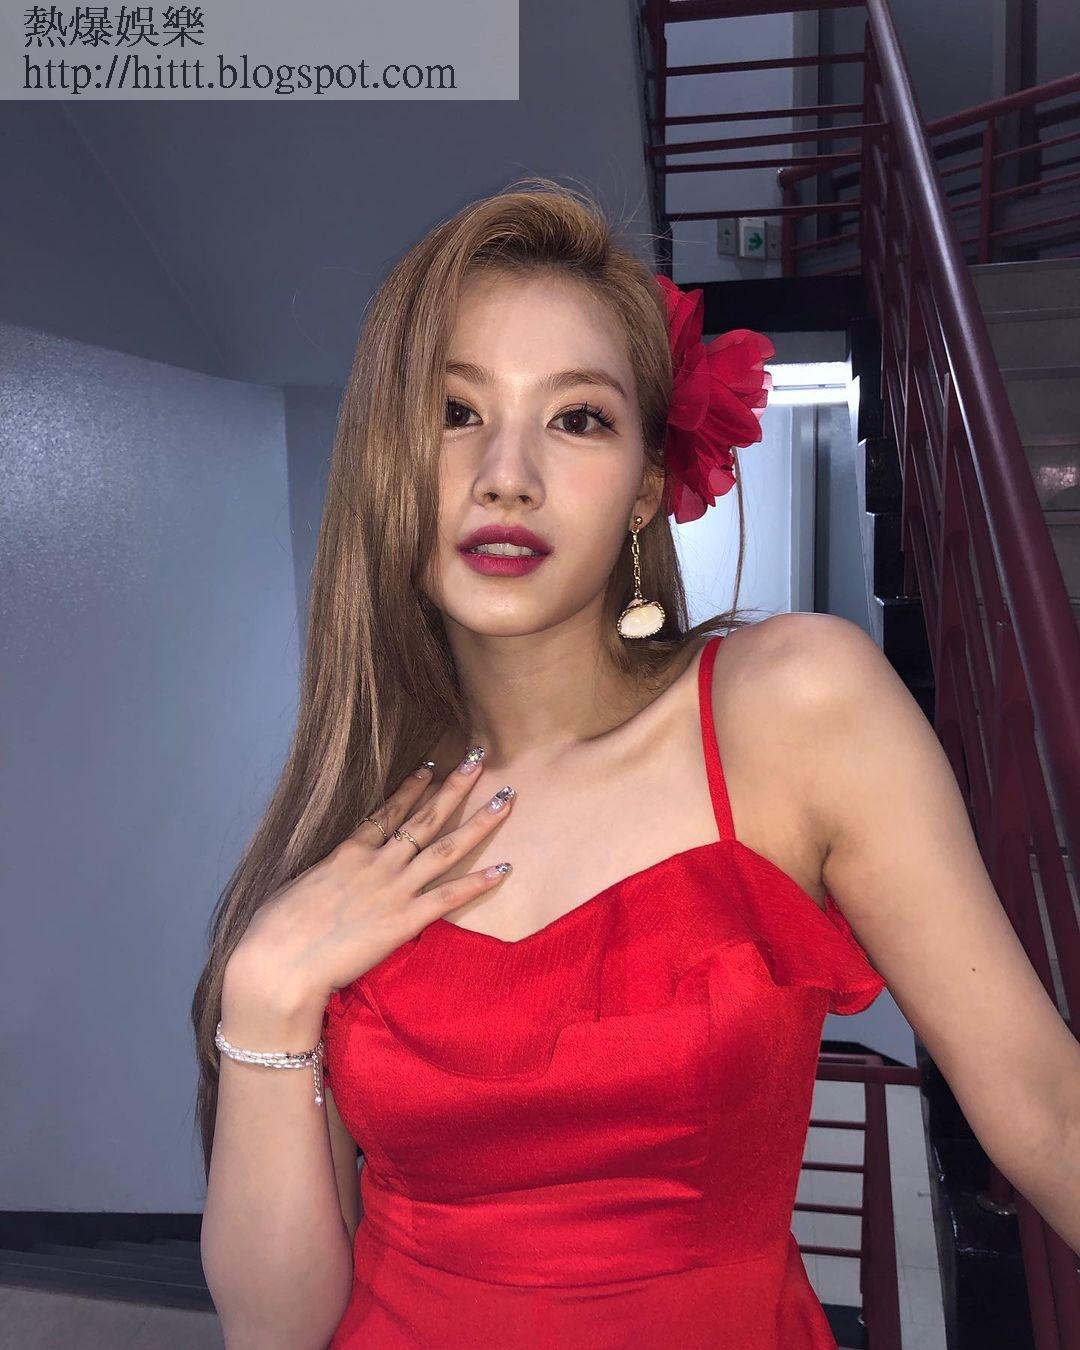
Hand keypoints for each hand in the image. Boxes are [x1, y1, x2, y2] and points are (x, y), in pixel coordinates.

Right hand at [227, 749, 513, 1010]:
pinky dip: (479, 882)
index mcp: (348, 851)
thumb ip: (323, 874)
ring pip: (446, 847)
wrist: (280, 962)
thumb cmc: (274, 929)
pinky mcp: (404, 921)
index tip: (433, 766)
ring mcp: (393, 889)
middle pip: (426, 816)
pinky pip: (449, 897)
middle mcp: (377, 862)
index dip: (414, 787)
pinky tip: (505, 867)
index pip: (389, 810)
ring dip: (480, 822)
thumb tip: (329, 873)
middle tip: (479, 756)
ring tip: (507, 798)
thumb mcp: (296, 886)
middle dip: (456, 785)